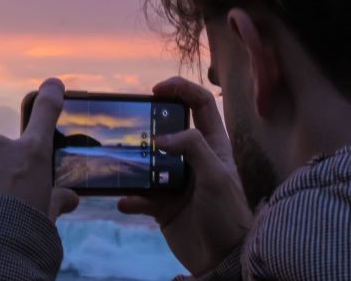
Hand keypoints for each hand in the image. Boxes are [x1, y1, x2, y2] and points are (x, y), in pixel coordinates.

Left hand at [0, 77, 78, 220]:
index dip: (50, 95)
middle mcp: (4, 146)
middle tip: (12, 200)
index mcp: (33, 152)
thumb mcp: (47, 216)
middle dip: (10, 170)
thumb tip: (69, 198)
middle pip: (10, 152)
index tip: (52, 84)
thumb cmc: (22, 229)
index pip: (46, 112)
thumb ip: (57, 201)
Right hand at [118, 77, 251, 275]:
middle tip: (132, 123)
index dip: (182, 89)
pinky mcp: (163, 205)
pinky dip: (131, 198)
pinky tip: (125, 202)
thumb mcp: (216, 175)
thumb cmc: (227, 215)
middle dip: (150, 123)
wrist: (222, 260)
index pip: (201, 104)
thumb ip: (193, 148)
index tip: (157, 89)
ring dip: (134, 163)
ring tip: (122, 164)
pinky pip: (140, 196)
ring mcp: (176, 181)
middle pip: (169, 128)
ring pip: (148, 162)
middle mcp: (194, 159)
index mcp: (213, 145)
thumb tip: (162, 136)